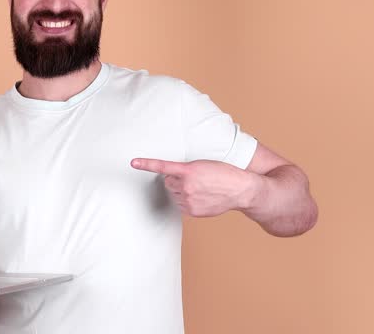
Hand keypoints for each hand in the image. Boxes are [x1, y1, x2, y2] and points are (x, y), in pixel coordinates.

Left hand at [131, 158, 260, 216]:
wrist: (240, 189)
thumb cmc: (223, 173)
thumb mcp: (204, 165)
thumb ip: (186, 171)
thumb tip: (172, 182)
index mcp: (188, 170)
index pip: (163, 166)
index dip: (146, 164)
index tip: (133, 162)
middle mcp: (186, 185)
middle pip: (168, 182)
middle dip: (177, 181)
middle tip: (194, 179)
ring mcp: (188, 200)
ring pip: (174, 194)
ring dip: (182, 191)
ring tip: (200, 188)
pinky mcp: (192, 211)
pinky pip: (181, 204)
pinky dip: (187, 201)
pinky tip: (201, 197)